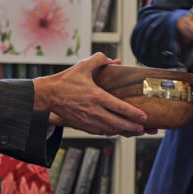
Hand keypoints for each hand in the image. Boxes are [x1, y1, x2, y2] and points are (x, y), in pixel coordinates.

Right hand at [33, 53, 147, 135]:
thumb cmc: (65, 80)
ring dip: (124, 132)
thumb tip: (115, 61)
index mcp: (96, 96)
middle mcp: (94, 111)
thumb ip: (100, 60)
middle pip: (118, 123)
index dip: (134, 114)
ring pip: (111, 130)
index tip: (144, 117)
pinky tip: (118, 130)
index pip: (120, 108)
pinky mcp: (83, 126)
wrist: (48, 95)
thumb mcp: (83, 66)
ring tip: (135, 131)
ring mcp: (88, 121)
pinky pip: (101, 132)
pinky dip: (111, 132)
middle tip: (144, 128)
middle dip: (133, 127)